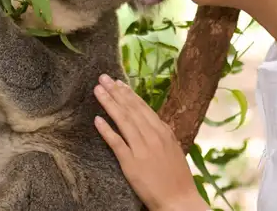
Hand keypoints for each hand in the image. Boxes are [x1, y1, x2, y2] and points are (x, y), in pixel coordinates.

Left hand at [93, 74, 209, 210]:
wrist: (180, 201)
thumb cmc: (177, 178)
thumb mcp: (174, 149)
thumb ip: (162, 135)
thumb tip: (152, 123)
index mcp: (164, 131)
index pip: (143, 107)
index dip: (129, 94)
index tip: (118, 83)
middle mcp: (153, 136)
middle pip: (131, 109)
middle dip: (116, 92)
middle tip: (103, 78)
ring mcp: (142, 149)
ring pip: (123, 120)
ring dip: (109, 103)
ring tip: (98, 90)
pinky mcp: (132, 163)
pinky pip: (117, 143)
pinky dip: (107, 130)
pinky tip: (97, 120)